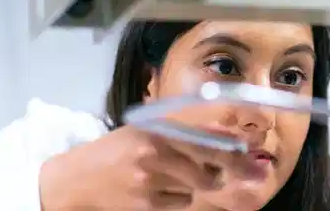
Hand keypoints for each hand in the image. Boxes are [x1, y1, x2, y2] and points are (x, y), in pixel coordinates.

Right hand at [39, 125, 257, 209]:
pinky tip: (159, 189)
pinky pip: (182, 201)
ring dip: (197, 182)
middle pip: (210, 163)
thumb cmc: (117, 150)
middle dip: (235, 169)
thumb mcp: (146, 129)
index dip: (233, 144)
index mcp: (157, 127)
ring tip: (175, 175)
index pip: (205, 133)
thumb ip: (184, 128)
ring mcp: (151, 178)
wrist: (75, 179)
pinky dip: (179, 198)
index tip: (254, 149)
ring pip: (198, 184)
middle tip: (255, 172)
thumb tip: (230, 133)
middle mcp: (156, 150)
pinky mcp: (146, 202)